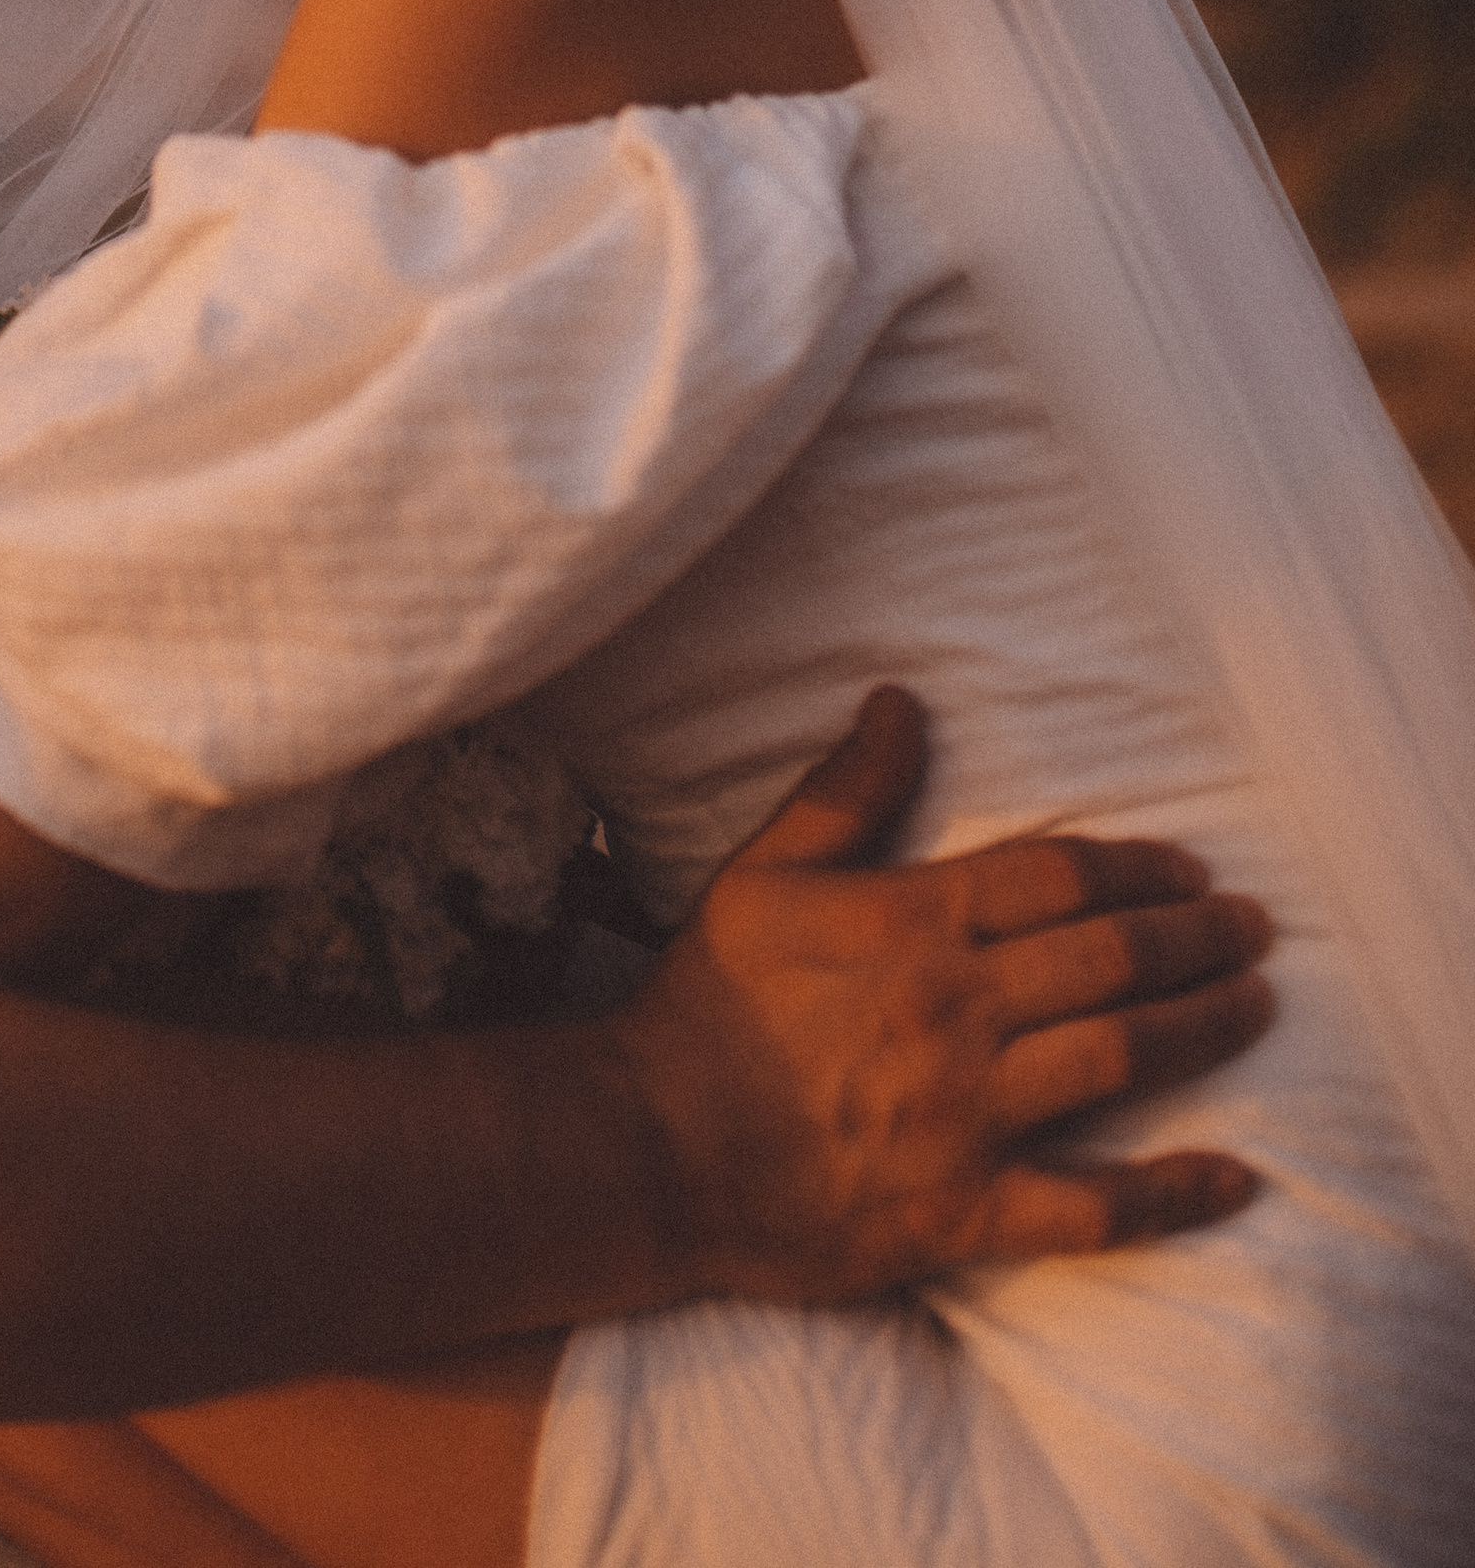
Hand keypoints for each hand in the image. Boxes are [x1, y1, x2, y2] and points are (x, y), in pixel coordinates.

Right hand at [616, 685, 1271, 1300]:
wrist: (655, 1147)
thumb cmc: (708, 1002)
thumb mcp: (764, 874)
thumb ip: (844, 790)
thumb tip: (900, 699)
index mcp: (913, 923)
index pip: (1058, 877)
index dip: (1138, 868)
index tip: (1189, 871)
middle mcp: (957, 1011)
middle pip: (1110, 959)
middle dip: (1195, 938)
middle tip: (1253, 929)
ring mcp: (969, 1115)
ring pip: (1121, 1058)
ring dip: (1202, 1026)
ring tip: (1255, 1004)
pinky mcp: (969, 1210)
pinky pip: (1095, 1206)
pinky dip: (1172, 1194)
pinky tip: (1234, 1178)